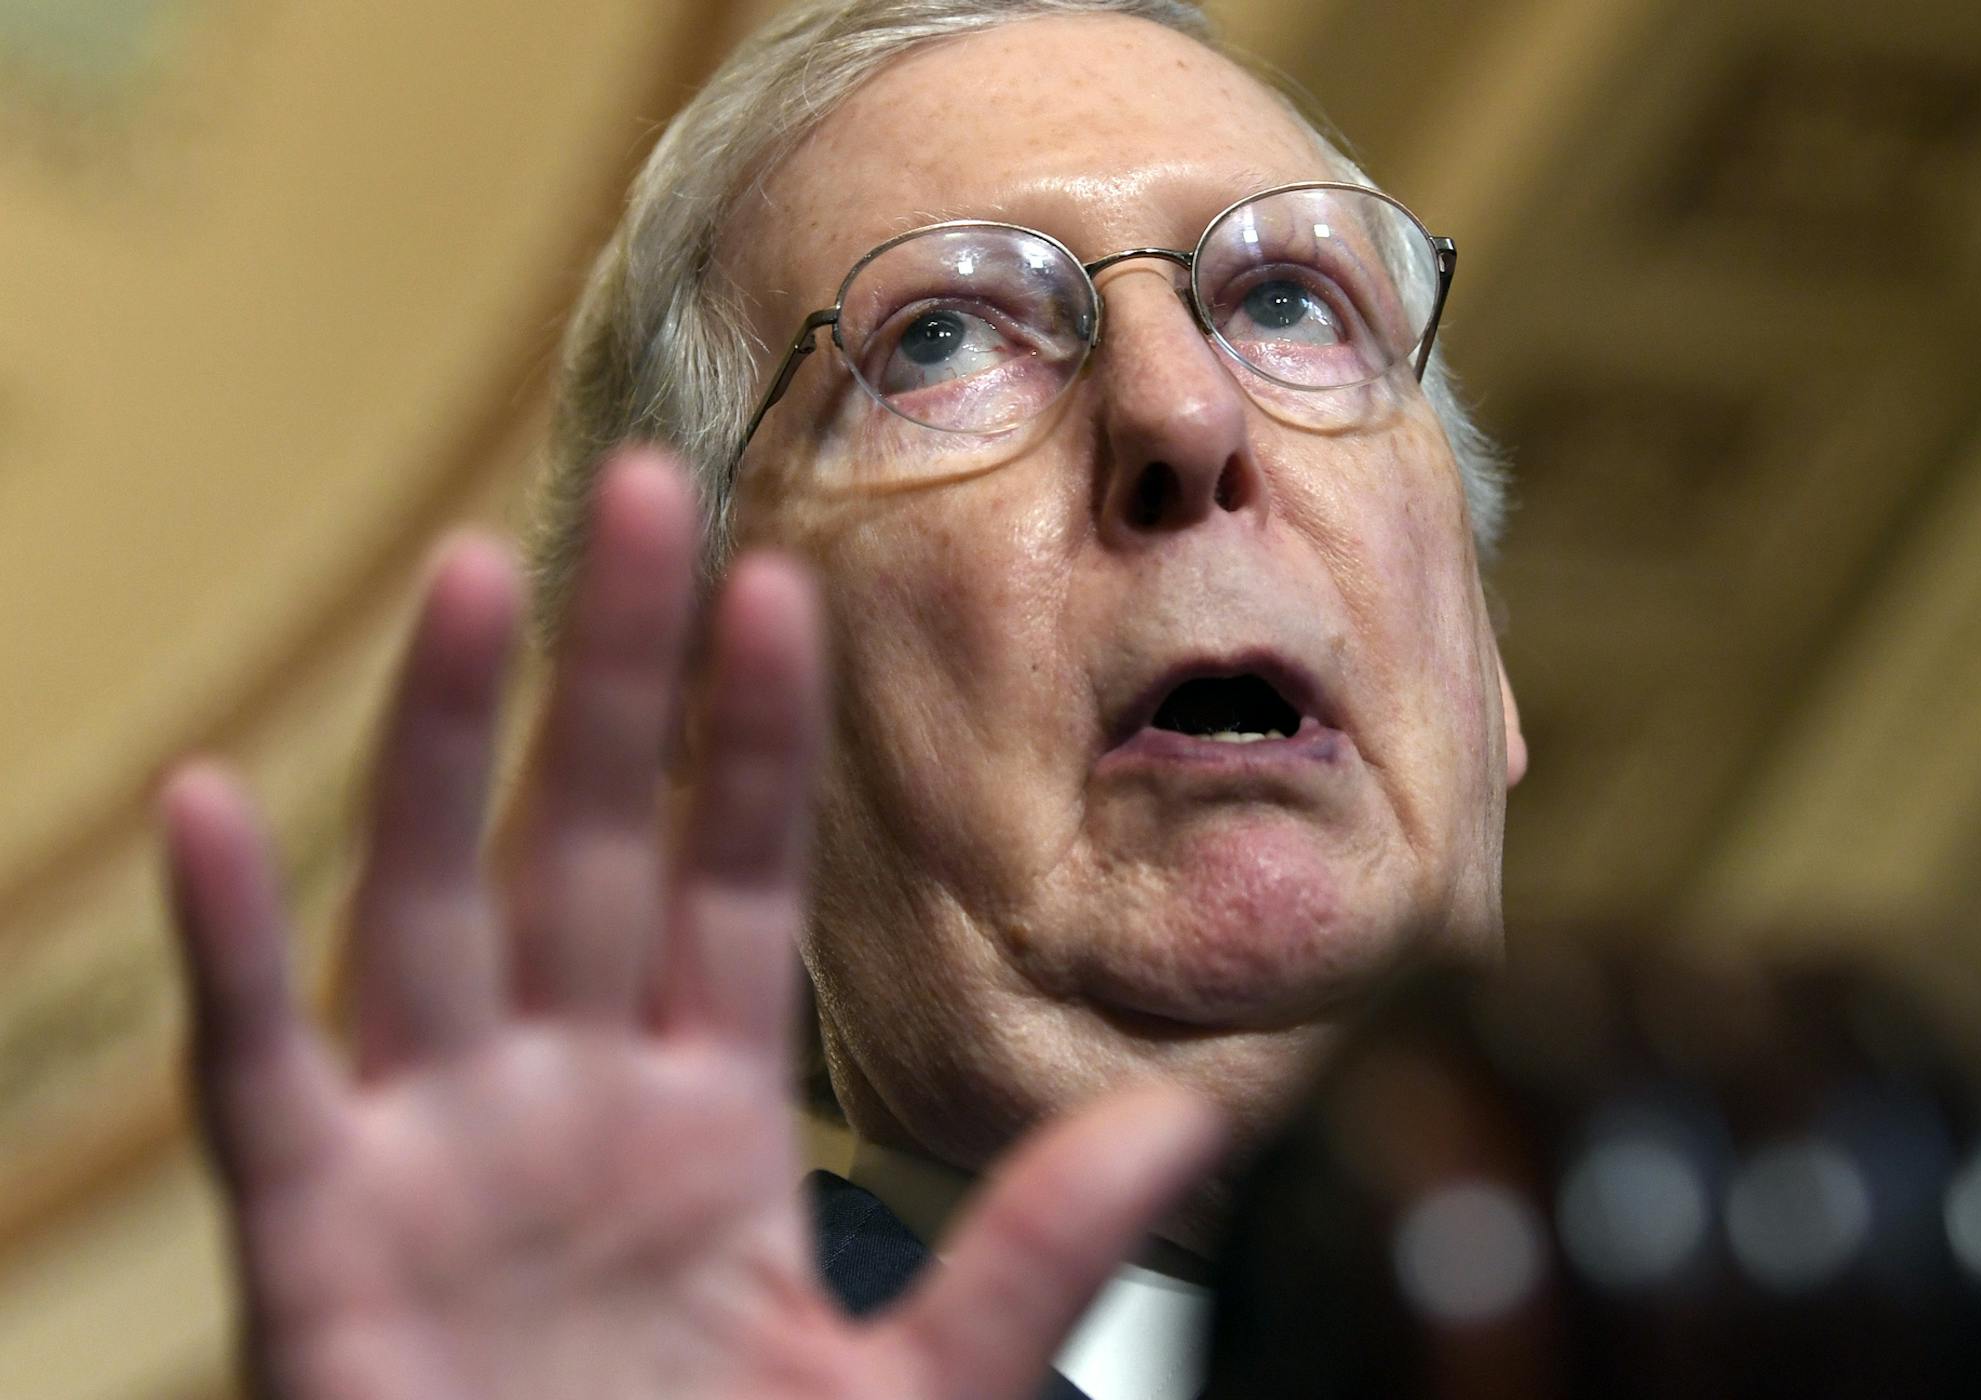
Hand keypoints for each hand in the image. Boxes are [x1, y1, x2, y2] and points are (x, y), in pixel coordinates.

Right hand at [161, 452, 1223, 1399]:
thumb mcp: (910, 1397)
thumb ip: (1028, 1258)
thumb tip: (1185, 1122)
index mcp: (710, 1119)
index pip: (740, 882)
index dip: (760, 740)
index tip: (793, 587)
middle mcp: (571, 1101)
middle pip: (589, 845)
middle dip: (616, 676)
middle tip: (643, 486)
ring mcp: (440, 1157)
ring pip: (433, 912)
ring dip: (444, 746)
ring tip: (474, 577)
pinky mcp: (321, 1247)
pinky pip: (262, 1084)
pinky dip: (232, 956)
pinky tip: (209, 810)